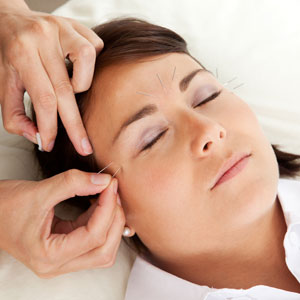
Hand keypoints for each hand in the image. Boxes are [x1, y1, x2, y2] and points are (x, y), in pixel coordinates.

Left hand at [0, 6, 102, 153]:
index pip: (43, 99)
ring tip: (72, 87)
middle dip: (76, 125)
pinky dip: (91, 63)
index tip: (51, 145)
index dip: (50, 127)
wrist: (8, 20)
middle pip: (67, 89)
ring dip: (83, 83)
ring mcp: (62, 28)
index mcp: (21, 53)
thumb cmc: (9, 55)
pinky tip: (79, 67)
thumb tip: (37, 137)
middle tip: (84, 147)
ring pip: (87, 59)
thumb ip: (14, 116)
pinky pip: (96, 46)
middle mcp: (42, 37)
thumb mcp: (4, 86)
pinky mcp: (77, 24)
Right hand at [0, 170, 125, 277]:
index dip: (107, 207)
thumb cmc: (4, 206)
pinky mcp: (64, 249)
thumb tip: (103, 181)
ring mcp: (61, 259)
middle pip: (104, 250)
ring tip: (108, 197)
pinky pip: (93, 240)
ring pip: (102, 249)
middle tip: (113, 192)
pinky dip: (101, 221)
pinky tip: (99, 203)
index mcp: (48, 256)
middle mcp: (57, 264)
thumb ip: (73, 184)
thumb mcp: (39, 191)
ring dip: (111, 223)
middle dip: (114, 219)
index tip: (110, 185)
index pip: (93, 235)